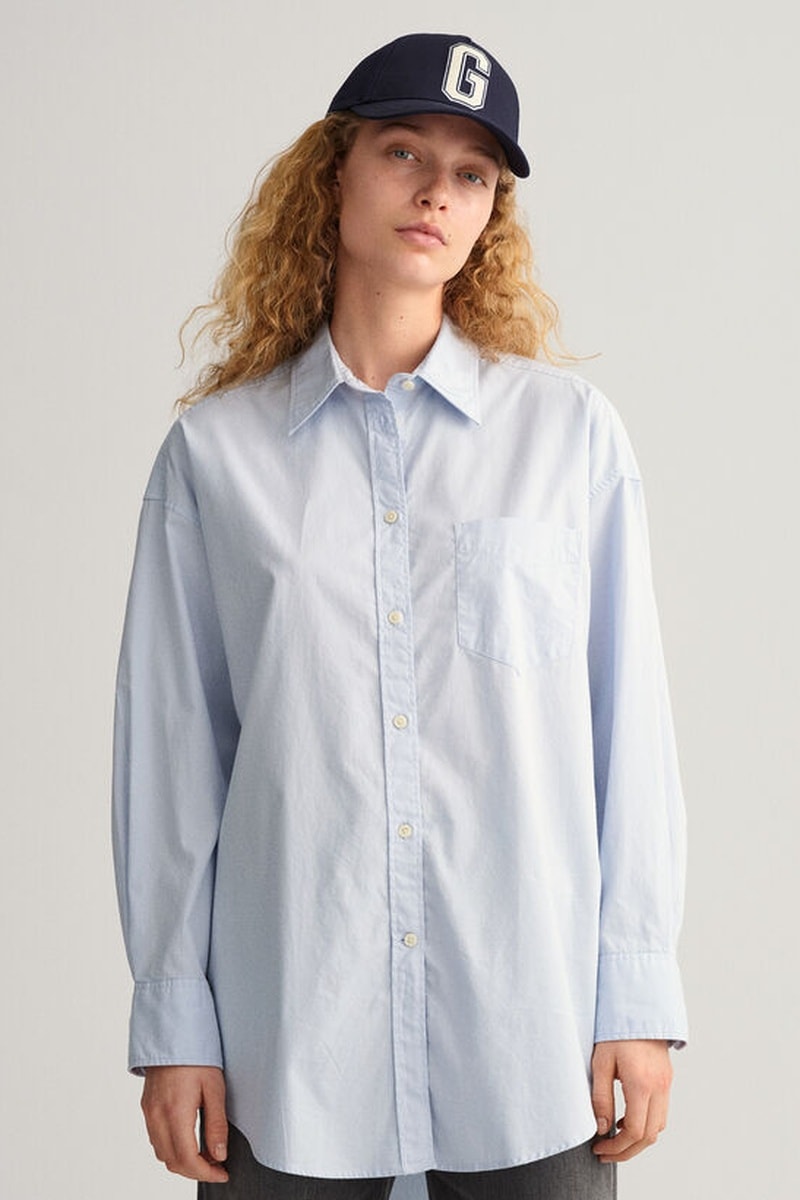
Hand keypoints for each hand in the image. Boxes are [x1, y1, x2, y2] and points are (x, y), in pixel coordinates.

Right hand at [140, 1065, 228, 1181]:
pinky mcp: (147, 1107)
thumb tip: (219, 1154)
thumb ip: (217, 1124)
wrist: (173, 1033)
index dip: (206, 1173)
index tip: (222, 1173)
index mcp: (175, 1113)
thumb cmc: (196, 1055)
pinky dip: (171, 1149)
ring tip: (205, 1153)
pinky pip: (156, 1140)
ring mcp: (149, 1113)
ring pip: (162, 1154)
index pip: (187, 1159)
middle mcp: (157, 1116)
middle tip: (217, 1165)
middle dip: (195, 1171)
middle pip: (172, 1162)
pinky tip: (188, 1140)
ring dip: (182, 1161)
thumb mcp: (215, 1087)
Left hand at [590, 1040, 672, 1162]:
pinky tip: (627, 1120)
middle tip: (605, 1153)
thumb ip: (600, 1097)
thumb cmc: (615, 1031)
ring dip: (638, 1139)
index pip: (635, 1132)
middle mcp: (659, 1087)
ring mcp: (666, 1084)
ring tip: (613, 1139)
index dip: (617, 1148)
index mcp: (641, 1083)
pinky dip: (646, 1124)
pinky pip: (661, 1112)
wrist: (638, 1008)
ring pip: (658, 1126)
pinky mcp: (666, 1080)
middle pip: (650, 1136)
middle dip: (627, 1151)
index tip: (600, 1149)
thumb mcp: (601, 1062)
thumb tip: (601, 1128)